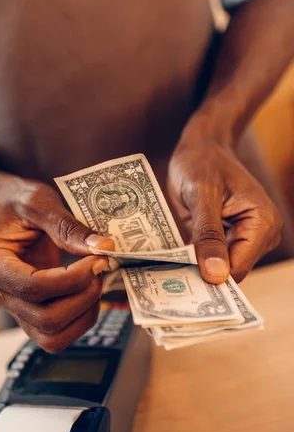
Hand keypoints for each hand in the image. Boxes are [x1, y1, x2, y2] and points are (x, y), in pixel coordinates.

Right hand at [0, 174, 113, 351]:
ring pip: (51, 336)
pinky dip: (79, 321)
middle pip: (44, 318)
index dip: (71, 280)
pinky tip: (88, 293)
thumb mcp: (39, 201)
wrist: (3, 207)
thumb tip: (103, 248)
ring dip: (83, 315)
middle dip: (82, 297)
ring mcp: (11, 307)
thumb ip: (68, 226)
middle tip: (100, 267)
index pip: (32, 287)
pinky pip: (55, 335)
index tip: (97, 260)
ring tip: (95, 283)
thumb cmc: (16, 201)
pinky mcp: (27, 313)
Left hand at [168, 134, 281, 283]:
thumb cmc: (202, 161)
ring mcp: (246, 238)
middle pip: (230, 272)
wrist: (202, 147)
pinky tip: (176, 257)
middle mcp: (261, 234)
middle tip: (168, 276)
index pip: (238, 268)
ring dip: (195, 267)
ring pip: (220, 269)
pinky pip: (213, 259)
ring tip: (170, 264)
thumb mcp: (201, 194)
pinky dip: (195, 259)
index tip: (179, 283)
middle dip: (201, 273)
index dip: (210, 277)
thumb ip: (208, 234)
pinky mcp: (230, 239)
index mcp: (262, 222)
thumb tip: (215, 275)